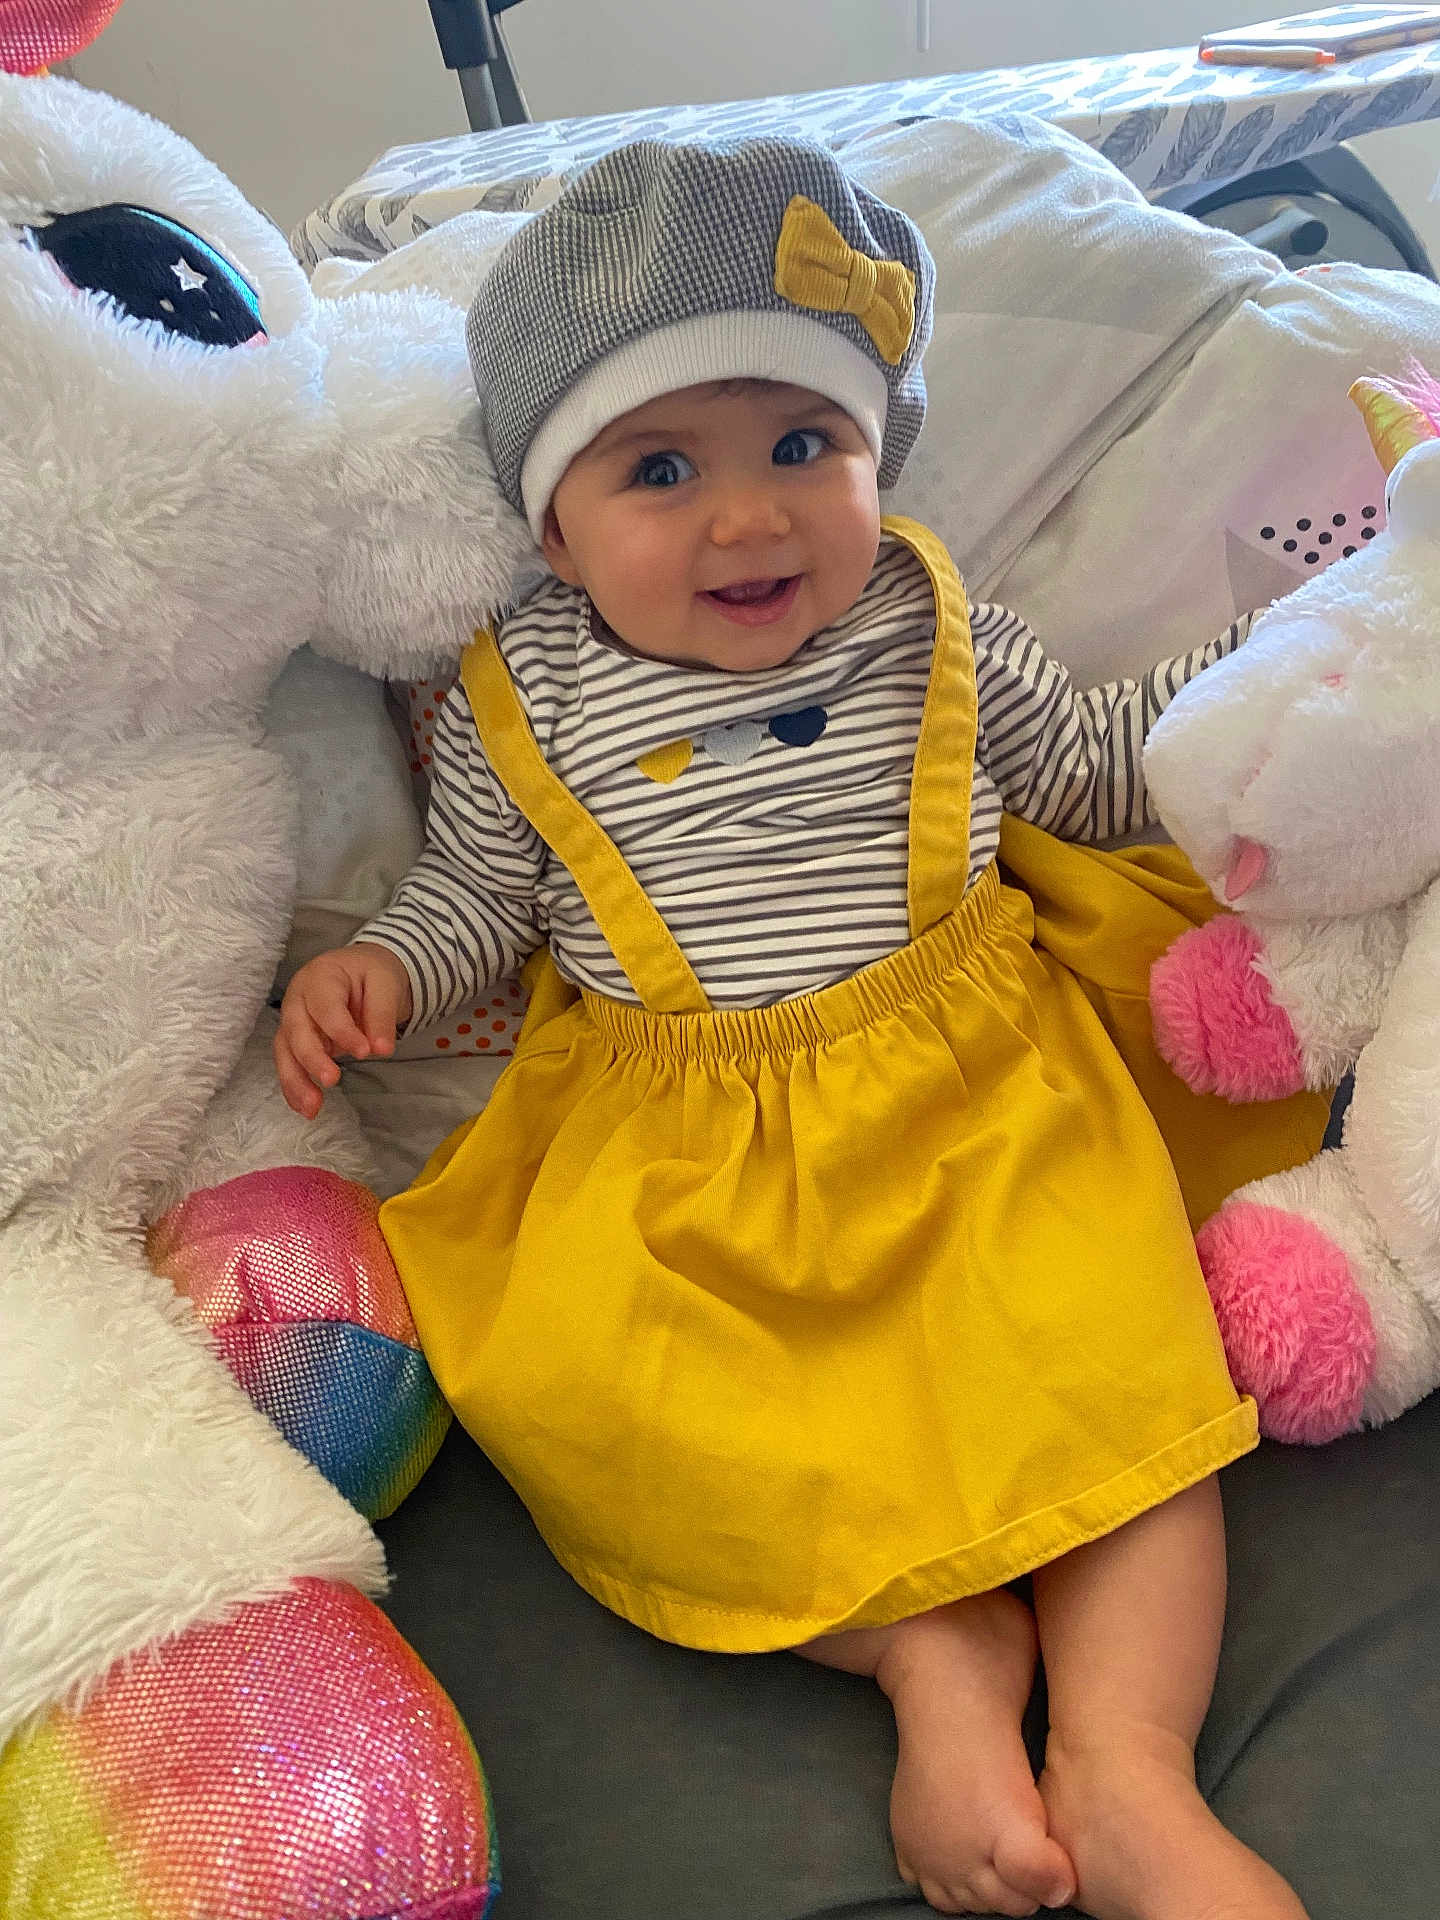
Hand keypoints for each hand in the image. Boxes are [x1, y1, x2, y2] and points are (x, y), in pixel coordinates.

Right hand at [275, 942, 412, 1116]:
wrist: (361, 970)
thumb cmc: (371, 973)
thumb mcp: (385, 983)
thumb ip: (383, 1014)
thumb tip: (382, 1050)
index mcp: (320, 976)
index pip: (326, 1007)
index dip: (343, 1031)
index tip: (365, 1052)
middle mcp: (298, 998)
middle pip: (296, 1031)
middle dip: (312, 1059)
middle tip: (332, 1080)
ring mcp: (292, 1020)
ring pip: (285, 1052)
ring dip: (296, 1082)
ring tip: (311, 1109)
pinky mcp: (295, 1040)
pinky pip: (289, 1064)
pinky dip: (294, 1087)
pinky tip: (304, 1108)